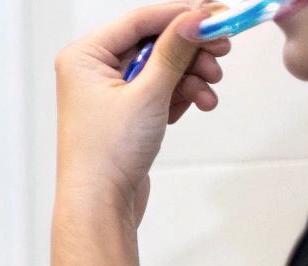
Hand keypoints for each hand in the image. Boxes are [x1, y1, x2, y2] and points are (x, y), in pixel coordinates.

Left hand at [55, 3, 228, 221]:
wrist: (100, 206)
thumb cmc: (107, 153)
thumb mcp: (147, 93)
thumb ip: (174, 50)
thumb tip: (196, 18)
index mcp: (84, 56)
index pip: (139, 20)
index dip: (180, 15)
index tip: (215, 16)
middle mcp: (93, 71)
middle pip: (154, 42)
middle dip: (190, 49)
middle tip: (222, 51)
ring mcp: (110, 94)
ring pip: (162, 68)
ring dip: (192, 75)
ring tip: (210, 89)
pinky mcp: (126, 115)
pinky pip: (161, 91)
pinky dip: (183, 94)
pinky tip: (201, 103)